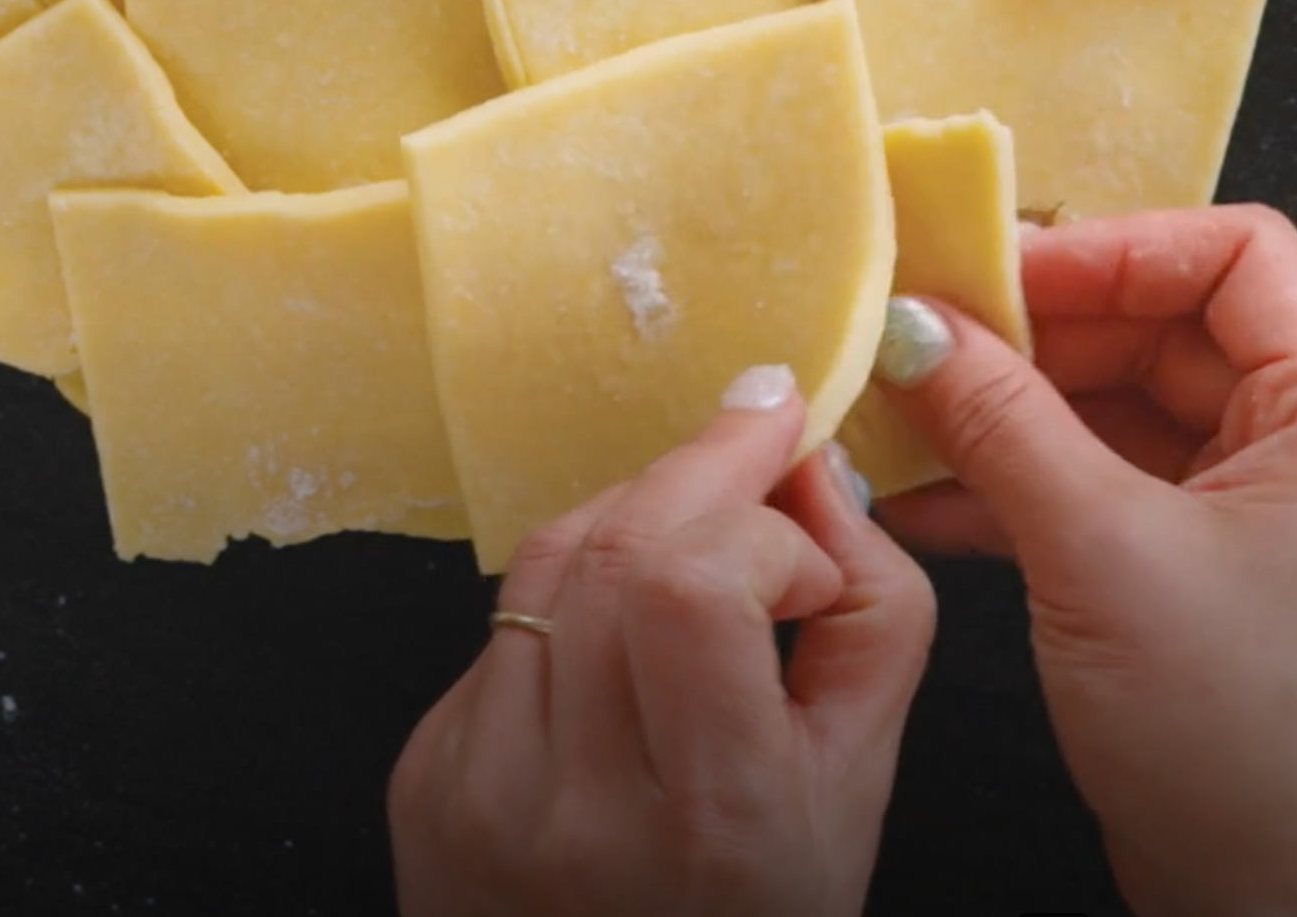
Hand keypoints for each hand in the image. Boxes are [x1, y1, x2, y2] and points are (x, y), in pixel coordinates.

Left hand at [390, 367, 933, 916]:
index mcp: (706, 822)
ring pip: (548, 560)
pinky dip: (575, 591)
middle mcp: (573, 806)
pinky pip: (505, 622)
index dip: (765, 531)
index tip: (811, 554)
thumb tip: (816, 467)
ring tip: (700, 518)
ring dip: (635, 512)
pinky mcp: (424, 768)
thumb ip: (872, 617)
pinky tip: (621, 625)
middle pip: (618, 549)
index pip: (694, 587)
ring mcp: (478, 785)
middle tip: (761, 428)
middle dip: (703, 466)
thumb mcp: (857, 789)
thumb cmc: (753, 913)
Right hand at [874, 206, 1296, 916]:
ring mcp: (1257, 511)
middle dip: (1040, 329)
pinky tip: (927, 494)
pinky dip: (1019, 478)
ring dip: (1013, 406)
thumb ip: (1001, 420)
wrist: (1273, 903)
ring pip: (1121, 404)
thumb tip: (918, 326)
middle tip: (928, 334)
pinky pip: (1103, 480)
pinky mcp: (1199, 569)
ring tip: (908, 408)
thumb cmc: (1239, 742)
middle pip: (1167, 323)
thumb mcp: (1100, 552)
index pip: (1239, 254)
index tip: (1001, 272)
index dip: (1114, 248)